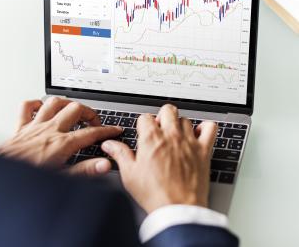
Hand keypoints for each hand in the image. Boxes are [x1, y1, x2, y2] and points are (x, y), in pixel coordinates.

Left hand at [0, 97, 121, 175]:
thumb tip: (104, 164)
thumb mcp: (62, 178)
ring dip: (67, 104)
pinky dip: (36, 104)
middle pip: (75, 110)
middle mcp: (50, 130)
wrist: (3, 175)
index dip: (107, 130)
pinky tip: (43, 108)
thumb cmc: (29, 177)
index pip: (91, 133)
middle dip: (89, 113)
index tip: (114, 130)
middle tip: (94, 121)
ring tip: (74, 110)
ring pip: (54, 103)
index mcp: (62, 144)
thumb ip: (86, 170)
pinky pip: (27, 106)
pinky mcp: (21, 127)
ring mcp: (35, 126)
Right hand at [102, 104, 216, 212]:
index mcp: (151, 139)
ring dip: (180, 124)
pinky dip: (205, 127)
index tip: (144, 131)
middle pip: (168, 110)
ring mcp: (188, 142)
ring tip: (176, 135)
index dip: (143, 123)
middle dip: (162, 116)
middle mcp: (170, 136)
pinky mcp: (203, 150)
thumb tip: (109, 144)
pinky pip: (210, 128)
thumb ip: (120, 154)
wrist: (177, 209)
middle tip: (160, 129)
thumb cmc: (154, 193)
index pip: (145, 117)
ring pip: (186, 119)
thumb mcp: (130, 174)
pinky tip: (199, 134)